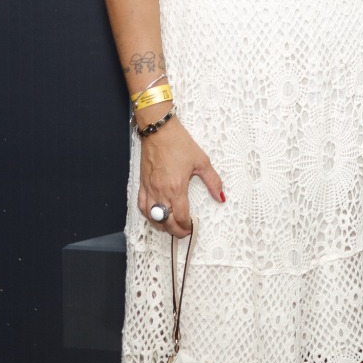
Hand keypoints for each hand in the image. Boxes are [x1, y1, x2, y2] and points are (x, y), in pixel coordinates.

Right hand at [138, 117, 224, 236]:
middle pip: (166, 221)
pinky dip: (148, 215)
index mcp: (176, 188)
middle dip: (175, 231)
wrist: (159, 131)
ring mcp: (150, 188)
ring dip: (161, 225)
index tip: (192, 227)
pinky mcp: (142, 183)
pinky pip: (142, 206)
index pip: (181, 216)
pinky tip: (155, 215)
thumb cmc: (179, 143)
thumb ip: (212, 181)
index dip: (187, 226)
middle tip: (183, 232)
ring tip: (170, 226)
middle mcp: (161, 191)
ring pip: (152, 217)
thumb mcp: (201, 161)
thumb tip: (221, 197)